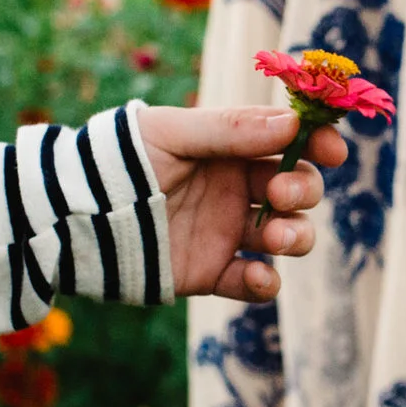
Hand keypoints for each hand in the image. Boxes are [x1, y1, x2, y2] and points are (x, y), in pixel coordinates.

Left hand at [135, 105, 347, 301]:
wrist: (73, 217)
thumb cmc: (118, 162)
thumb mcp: (172, 134)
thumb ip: (231, 129)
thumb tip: (292, 123)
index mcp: (229, 150)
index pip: (289, 145)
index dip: (317, 146)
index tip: (332, 150)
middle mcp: (235, 191)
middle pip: (298, 192)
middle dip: (302, 192)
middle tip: (279, 195)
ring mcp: (227, 233)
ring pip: (287, 237)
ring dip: (296, 237)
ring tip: (275, 239)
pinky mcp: (212, 273)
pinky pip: (254, 282)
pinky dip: (265, 283)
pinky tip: (258, 275)